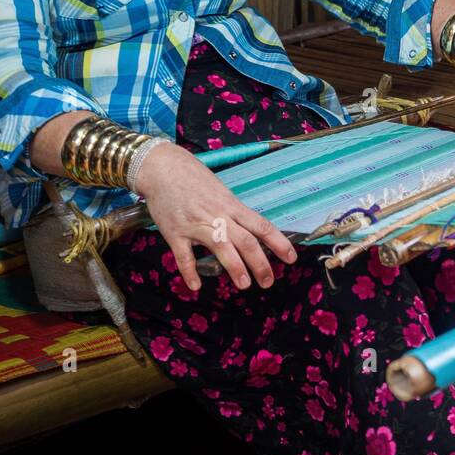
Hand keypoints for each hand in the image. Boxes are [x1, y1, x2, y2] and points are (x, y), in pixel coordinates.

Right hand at [133, 141, 296, 292]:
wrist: (163, 168)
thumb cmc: (194, 179)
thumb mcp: (221, 193)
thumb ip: (233, 213)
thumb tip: (250, 232)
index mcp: (232, 206)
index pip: (262, 226)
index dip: (279, 243)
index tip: (291, 258)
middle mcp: (218, 216)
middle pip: (246, 241)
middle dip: (260, 263)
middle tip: (268, 282)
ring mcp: (197, 224)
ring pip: (221, 247)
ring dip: (235, 268)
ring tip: (244, 285)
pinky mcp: (175, 232)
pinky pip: (184, 256)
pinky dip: (190, 272)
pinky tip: (196, 286)